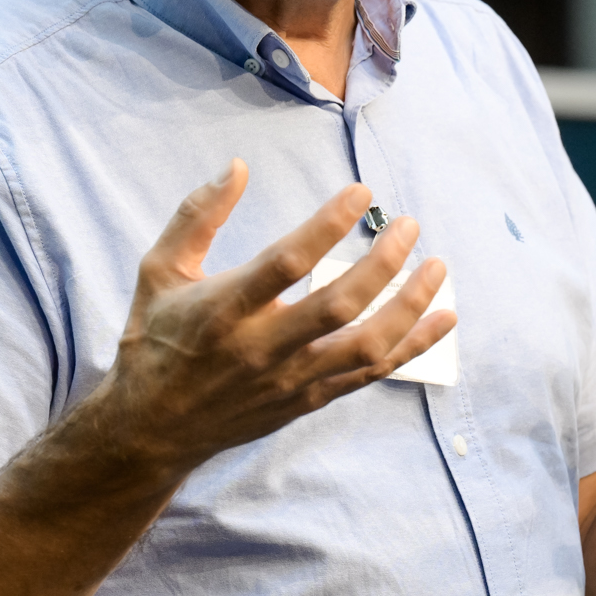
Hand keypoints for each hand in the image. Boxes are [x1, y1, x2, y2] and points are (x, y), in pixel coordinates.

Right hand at [90, 160, 455, 475]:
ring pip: (366, 344)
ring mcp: (290, 379)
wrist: (151, 429)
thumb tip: (236, 166)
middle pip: (338, 304)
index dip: (329, 225)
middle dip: (383, 262)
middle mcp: (263, 347)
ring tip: (437, 266)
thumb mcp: (159, 270)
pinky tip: (444, 317)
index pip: (287, 263)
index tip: (362, 192)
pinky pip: (372, 373)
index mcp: (225, 309)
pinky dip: (413, 345)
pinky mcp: (308, 399)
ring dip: (411, 305)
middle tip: (408, 225)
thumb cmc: (156, 339)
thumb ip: (197, 216)